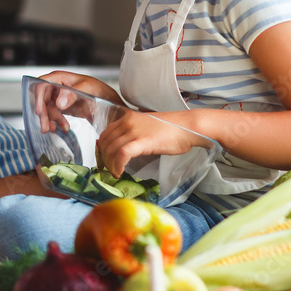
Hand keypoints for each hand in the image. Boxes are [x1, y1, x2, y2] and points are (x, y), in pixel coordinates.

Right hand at [33, 72, 121, 133]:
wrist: (108, 103)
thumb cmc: (99, 91)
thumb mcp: (87, 89)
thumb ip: (72, 94)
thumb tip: (59, 103)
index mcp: (59, 78)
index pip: (41, 84)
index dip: (38, 97)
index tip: (40, 111)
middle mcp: (55, 87)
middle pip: (41, 99)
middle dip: (44, 114)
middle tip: (46, 127)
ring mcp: (57, 97)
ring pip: (46, 110)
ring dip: (50, 121)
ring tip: (58, 129)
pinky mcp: (60, 108)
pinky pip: (52, 116)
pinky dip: (55, 123)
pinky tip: (61, 128)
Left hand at [96, 110, 210, 177]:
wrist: (188, 126)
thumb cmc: (171, 128)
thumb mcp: (146, 126)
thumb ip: (133, 133)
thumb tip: (124, 147)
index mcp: (127, 117)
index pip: (105, 134)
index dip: (102, 149)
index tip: (105, 160)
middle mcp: (127, 122)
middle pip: (106, 143)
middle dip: (104, 159)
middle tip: (109, 170)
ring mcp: (134, 131)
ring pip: (111, 149)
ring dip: (110, 165)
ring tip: (115, 173)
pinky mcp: (142, 141)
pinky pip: (122, 154)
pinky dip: (118, 165)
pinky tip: (120, 172)